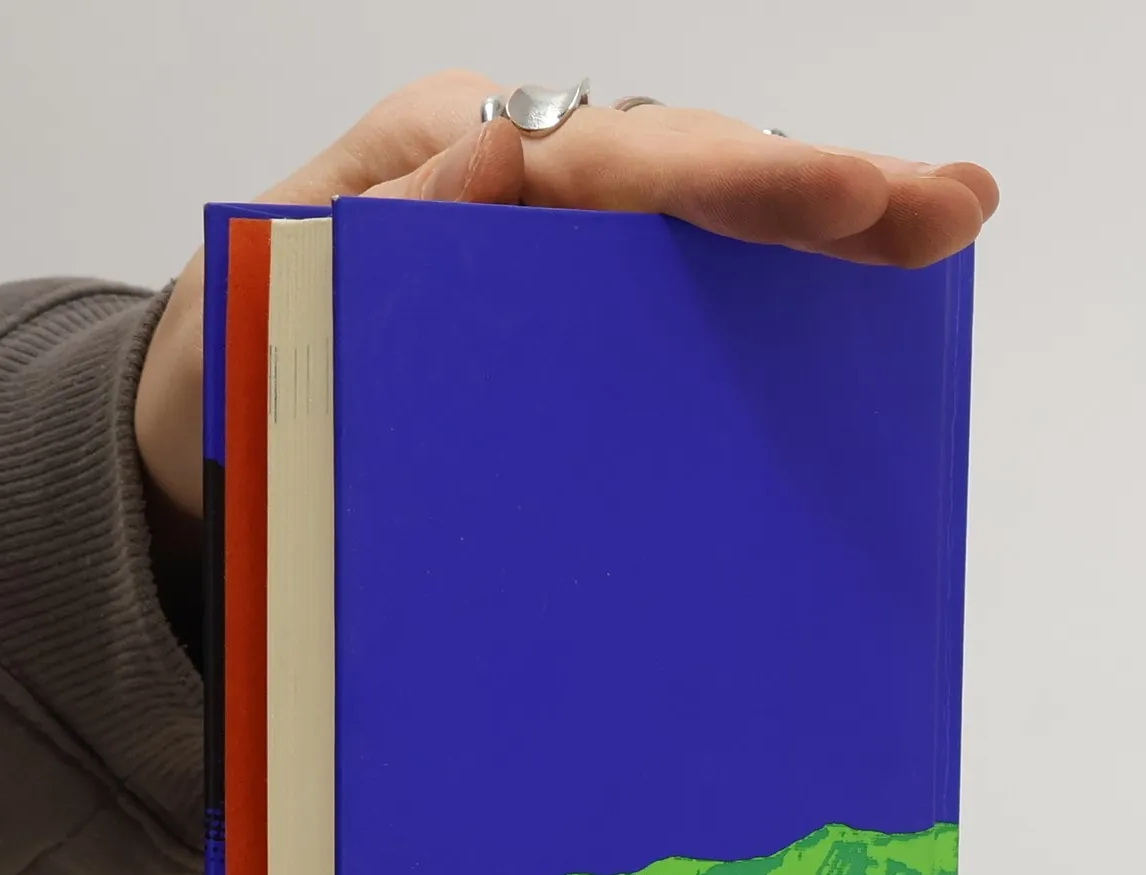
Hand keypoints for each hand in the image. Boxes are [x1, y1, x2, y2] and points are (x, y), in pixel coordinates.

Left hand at [135, 70, 997, 525]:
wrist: (195, 446)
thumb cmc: (225, 370)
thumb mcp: (265, 296)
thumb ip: (375, 231)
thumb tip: (503, 157)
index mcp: (447, 159)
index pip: (615, 159)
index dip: (736, 175)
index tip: (845, 194)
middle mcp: (519, 195)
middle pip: (687, 179)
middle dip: (818, 190)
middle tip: (950, 207)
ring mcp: (550, 268)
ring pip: (695, 241)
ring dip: (814, 245)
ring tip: (932, 231)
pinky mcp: (562, 342)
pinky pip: (669, 320)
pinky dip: (757, 318)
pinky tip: (843, 325)